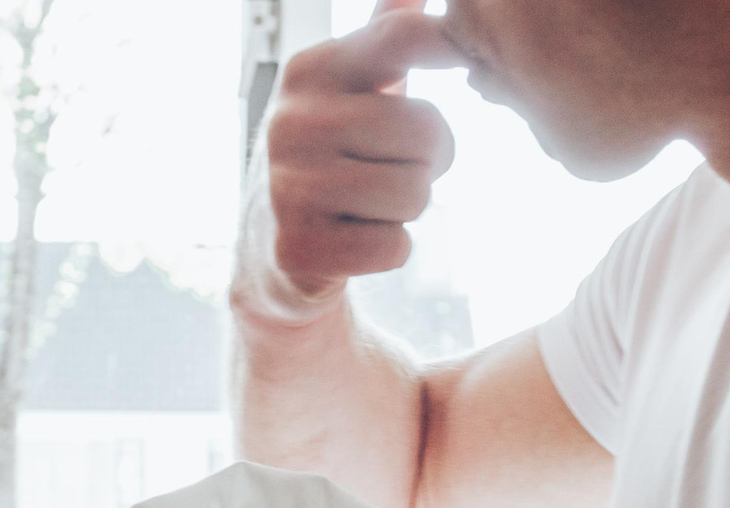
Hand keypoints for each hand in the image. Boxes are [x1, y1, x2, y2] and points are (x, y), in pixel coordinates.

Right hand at [236, 0, 464, 323]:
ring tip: (370, 204)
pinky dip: (389, 249)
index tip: (460, 62)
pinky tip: (355, 239)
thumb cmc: (329, 158)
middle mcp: (293, 121)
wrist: (269, 249)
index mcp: (310, 71)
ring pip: (415, 191)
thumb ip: (384, 36)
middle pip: (426, 128)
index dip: (448, 49)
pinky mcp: (298, 249)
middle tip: (398, 166)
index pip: (401, 37)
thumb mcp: (347, 88)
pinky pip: (394, 247)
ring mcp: (289, 187)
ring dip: (408, 207)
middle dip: (430, 157)